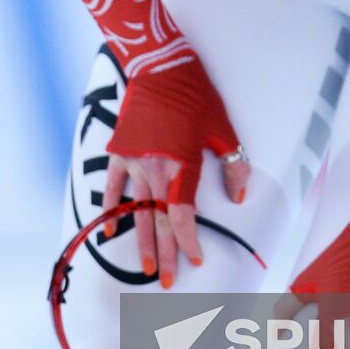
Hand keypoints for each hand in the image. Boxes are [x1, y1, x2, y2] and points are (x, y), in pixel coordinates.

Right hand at [100, 56, 249, 286]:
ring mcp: (134, 161)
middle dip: (165, 253)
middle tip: (166, 281)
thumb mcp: (224, 128)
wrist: (160, 66)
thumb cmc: (196, 95)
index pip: (185, 215)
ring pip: (138, 210)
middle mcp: (156, 169)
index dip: (189, 241)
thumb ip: (233, 165)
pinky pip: (112, 186)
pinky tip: (110, 232)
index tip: (195, 259)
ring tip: (144, 267)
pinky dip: (111, 210)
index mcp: (183, 164)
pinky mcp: (119, 151)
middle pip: (160, 220)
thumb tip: (239, 196)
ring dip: (141, 241)